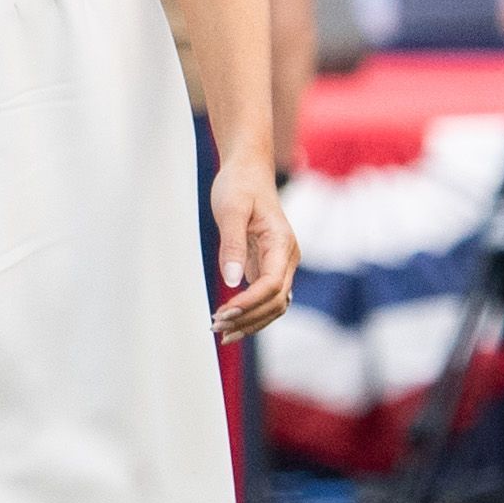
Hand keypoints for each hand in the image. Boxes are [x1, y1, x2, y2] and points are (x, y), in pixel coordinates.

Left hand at [208, 153, 297, 340]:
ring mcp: (280, 263)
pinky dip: (251, 312)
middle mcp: (287, 257)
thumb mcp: (230, 210)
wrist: (248, 170)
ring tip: (221, 332)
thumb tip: (232, 282)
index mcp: (282, 243)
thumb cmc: (239, 185)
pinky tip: (230, 321)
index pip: (272, 285)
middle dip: (249, 318)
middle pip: (276, 301)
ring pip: (274, 304)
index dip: (250, 303)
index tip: (224, 313)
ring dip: (251, 321)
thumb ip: (232, 245)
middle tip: (216, 327)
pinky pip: (266, 297)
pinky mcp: (269, 265)